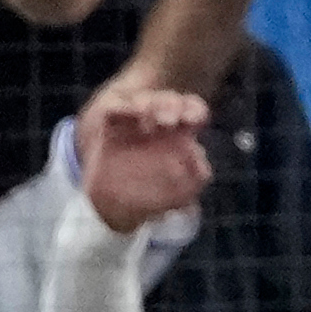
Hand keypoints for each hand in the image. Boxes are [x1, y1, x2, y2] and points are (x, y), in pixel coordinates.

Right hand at [80, 88, 211, 234]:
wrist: (115, 211)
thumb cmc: (152, 198)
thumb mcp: (180, 194)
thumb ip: (195, 179)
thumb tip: (199, 158)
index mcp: (179, 134)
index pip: (191, 110)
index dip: (194, 110)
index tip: (192, 120)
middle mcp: (158, 124)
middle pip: (168, 101)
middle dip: (171, 105)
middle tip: (169, 122)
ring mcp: (134, 124)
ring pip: (143, 100)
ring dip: (148, 106)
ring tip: (147, 126)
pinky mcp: (111, 128)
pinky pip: (114, 108)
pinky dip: (122, 108)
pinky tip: (128, 118)